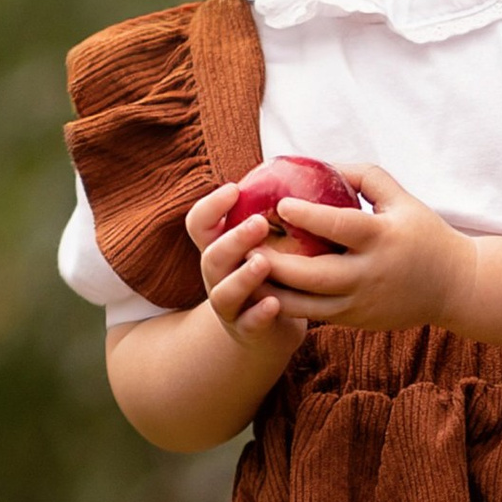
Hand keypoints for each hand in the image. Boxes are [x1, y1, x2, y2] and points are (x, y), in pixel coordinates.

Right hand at [188, 180, 313, 340]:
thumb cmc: (270, 275)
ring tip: (263, 263)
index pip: (199, 223)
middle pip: (212, 256)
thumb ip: (268, 214)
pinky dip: (259, 315)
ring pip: (224, 292)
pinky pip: (248, 324)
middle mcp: (217, 276)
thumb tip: (302, 169)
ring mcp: (229, 306)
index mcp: (219, 249)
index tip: (233, 189)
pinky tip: (275, 303)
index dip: (210, 206)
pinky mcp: (246, 331)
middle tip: (259, 223)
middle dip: (233, 239)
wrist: (266, 331)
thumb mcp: (262, 244)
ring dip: (242, 277)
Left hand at [237, 163, 478, 336]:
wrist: (455, 287)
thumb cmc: (424, 234)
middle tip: (245, 246)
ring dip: (272, 290)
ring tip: (244, 272)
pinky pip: (315, 314)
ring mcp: (363, 302)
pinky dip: (287, 304)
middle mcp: (371, 274)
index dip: (307, 215)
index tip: (279, 204)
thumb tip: (320, 163)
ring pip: (307, 304)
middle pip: (313, 274)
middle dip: (275, 262)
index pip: (340, 226)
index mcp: (383, 238)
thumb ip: (363, 176)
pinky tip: (265, 290)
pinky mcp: (358, 320)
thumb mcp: (401, 198)